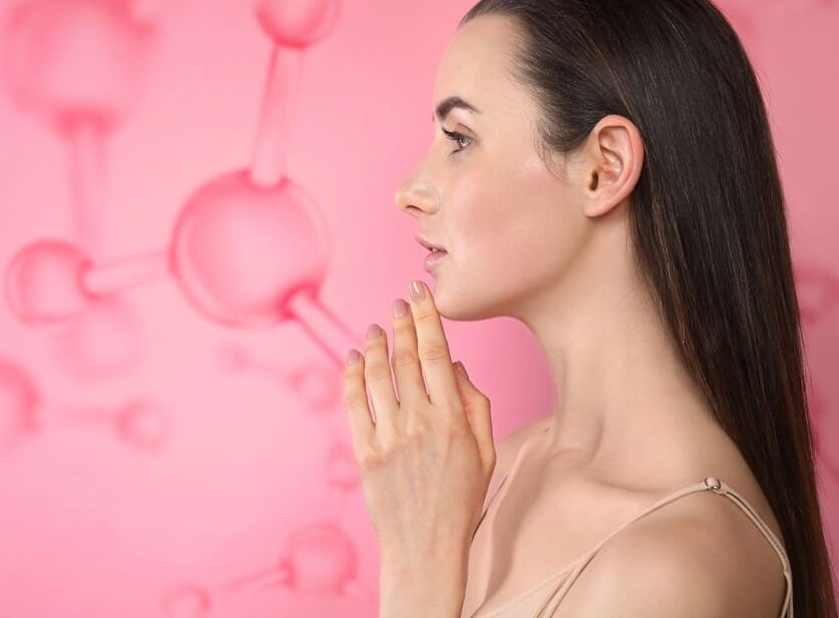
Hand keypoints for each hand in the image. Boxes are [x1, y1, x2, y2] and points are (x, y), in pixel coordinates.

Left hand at [342, 279, 496, 561]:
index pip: (435, 353)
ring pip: (377, 375)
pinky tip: (354, 357)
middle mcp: (419, 421)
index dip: (426, 317)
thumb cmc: (461, 499)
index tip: (419, 294)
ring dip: (376, 344)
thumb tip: (453, 366)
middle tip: (398, 301)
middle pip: (405, 357)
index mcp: (453, 418)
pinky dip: (351, 375)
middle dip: (401, 323)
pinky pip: (354, 404)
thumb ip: (475, 404)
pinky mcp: (364, 452)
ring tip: (376, 326)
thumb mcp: (486, 450)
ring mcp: (388, 437)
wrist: (426, 546)